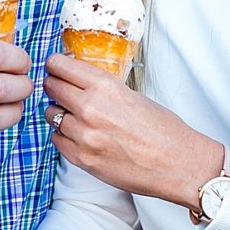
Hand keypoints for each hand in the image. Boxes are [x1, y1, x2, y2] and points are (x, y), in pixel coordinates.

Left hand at [44, 54, 222, 206]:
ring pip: (51, 115)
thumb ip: (102, 89)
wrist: (177, 164)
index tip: (55, 68)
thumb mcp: (132, 95)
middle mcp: (91, 108)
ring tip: (76, 116)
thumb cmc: (163, 130)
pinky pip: (57, 140)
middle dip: (54, 86)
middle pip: (51, 87)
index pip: (61, 65)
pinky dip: (64, 136)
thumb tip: (78, 82)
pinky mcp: (82, 158)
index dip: (55, 65)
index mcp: (105, 86)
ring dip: (59, 113)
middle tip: (59, 89)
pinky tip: (79, 135)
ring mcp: (84, 135)